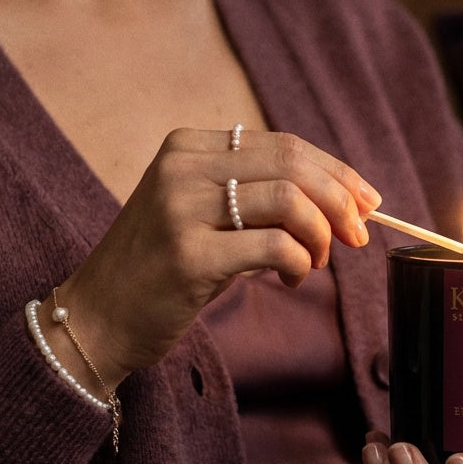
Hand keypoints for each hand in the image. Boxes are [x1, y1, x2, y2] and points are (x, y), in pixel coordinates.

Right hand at [40, 128, 380, 388]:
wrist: (96, 319)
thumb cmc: (163, 271)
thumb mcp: (208, 217)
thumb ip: (260, 198)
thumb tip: (346, 201)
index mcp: (188, 147)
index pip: (284, 144)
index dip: (336, 172)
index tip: (367, 201)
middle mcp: (182, 167)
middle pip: (293, 164)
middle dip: (341, 200)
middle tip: (358, 235)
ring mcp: (180, 208)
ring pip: (289, 200)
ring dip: (320, 235)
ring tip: (314, 262)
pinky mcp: (187, 254)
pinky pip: (274, 246)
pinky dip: (299, 263)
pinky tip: (292, 278)